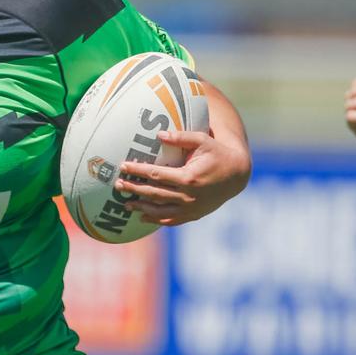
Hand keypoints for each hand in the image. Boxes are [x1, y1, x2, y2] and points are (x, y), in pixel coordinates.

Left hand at [115, 129, 250, 225]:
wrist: (237, 175)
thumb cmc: (217, 154)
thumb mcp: (202, 140)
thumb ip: (181, 137)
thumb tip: (159, 134)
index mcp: (188, 178)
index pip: (156, 175)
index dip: (138, 171)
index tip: (123, 166)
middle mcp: (188, 196)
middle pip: (154, 194)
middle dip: (134, 189)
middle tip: (117, 184)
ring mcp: (190, 208)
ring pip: (160, 211)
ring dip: (141, 207)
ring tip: (125, 203)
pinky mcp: (193, 215)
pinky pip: (171, 220)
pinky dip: (156, 220)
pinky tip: (142, 217)